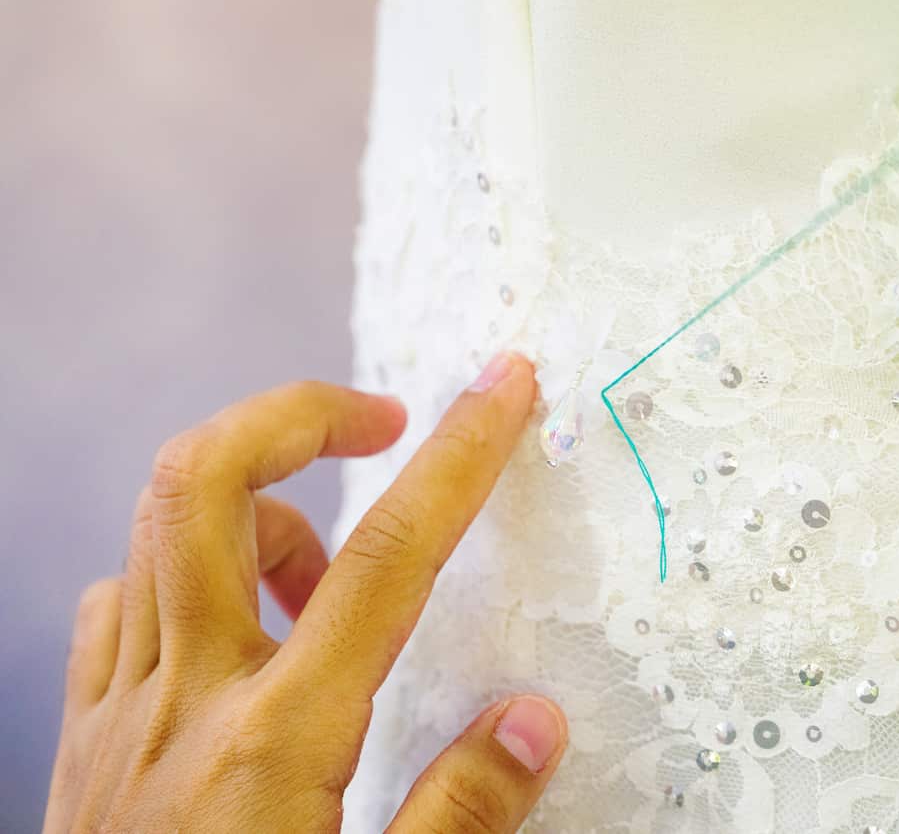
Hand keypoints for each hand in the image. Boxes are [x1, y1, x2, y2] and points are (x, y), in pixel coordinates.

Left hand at [44, 354, 566, 831]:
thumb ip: (460, 814)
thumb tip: (532, 720)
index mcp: (277, 740)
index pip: (384, 558)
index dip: (457, 459)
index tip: (500, 390)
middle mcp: (185, 698)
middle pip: (203, 482)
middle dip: (294, 413)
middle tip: (376, 423)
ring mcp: (118, 710)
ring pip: (154, 532)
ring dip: (250, 505)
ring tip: (322, 566)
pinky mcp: (83, 734)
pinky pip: (120, 603)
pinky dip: (182, 575)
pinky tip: (239, 630)